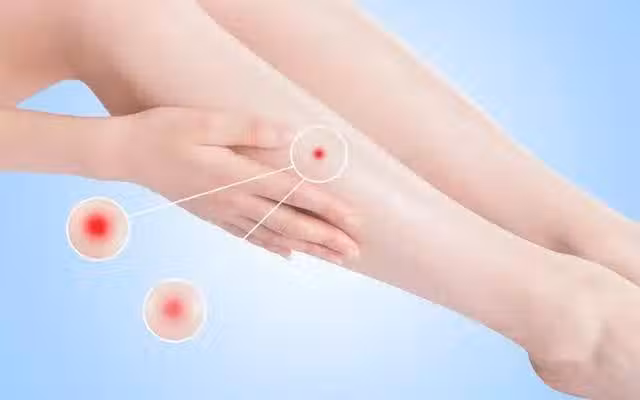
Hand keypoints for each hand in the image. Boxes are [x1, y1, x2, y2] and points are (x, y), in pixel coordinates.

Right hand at [109, 107, 358, 262]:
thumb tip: (289, 136)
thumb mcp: (205, 120)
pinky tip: (289, 255)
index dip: (326, 208)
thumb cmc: (165, 131)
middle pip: (290, 223)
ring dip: (308, 247)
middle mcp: (234, 200)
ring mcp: (223, 212)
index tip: (354, 220)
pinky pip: (249, 236)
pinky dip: (273, 247)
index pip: (293, 195)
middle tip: (357, 251)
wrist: (126, 155)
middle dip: (326, 237)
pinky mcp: (213, 215)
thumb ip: (247, 129)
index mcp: (237, 175)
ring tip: (335, 258)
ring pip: (274, 235)